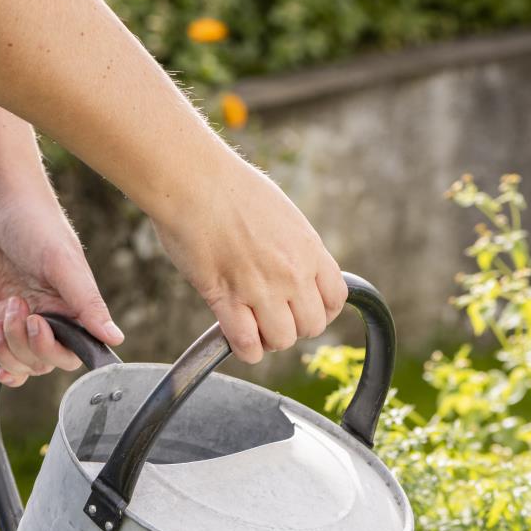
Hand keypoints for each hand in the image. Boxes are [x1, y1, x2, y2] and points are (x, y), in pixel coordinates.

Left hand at [0, 185, 123, 386]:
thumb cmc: (37, 223)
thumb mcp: (65, 264)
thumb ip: (89, 304)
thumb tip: (116, 338)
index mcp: (77, 307)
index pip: (76, 351)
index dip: (55, 349)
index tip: (40, 323)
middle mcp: (56, 315)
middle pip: (47, 361)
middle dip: (29, 345)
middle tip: (21, 309)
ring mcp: (29, 315)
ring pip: (24, 359)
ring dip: (9, 345)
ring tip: (4, 311)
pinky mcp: (4, 310)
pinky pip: (5, 349)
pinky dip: (0, 356)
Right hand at [153, 145, 347, 363]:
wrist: (194, 180)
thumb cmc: (229, 189)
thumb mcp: (282, 213)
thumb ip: (295, 246)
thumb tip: (298, 269)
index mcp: (309, 248)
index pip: (336, 299)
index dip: (322, 311)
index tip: (304, 309)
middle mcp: (292, 272)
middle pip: (312, 326)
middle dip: (294, 326)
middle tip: (273, 317)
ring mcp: (261, 288)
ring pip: (282, 340)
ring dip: (269, 339)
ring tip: (253, 325)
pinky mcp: (227, 299)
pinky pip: (248, 345)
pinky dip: (245, 350)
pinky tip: (236, 338)